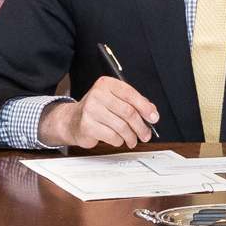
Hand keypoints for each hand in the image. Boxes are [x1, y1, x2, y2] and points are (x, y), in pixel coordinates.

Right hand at [38, 76, 158, 149]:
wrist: (72, 120)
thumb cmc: (97, 110)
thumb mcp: (115, 101)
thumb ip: (134, 104)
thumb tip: (152, 112)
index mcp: (106, 84)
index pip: (130, 94)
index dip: (145, 107)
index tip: (154, 118)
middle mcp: (97, 94)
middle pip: (128, 112)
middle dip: (141, 126)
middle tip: (146, 134)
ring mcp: (90, 109)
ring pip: (122, 126)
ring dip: (131, 137)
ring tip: (133, 140)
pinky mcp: (87, 125)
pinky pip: (112, 136)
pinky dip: (119, 141)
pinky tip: (118, 140)